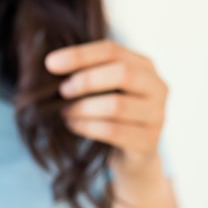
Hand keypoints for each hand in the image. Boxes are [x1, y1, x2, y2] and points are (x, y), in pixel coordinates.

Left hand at [45, 40, 167, 178]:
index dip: (80, 55)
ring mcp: (157, 115)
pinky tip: (72, 125)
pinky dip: (87, 127)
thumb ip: (87, 74)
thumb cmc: (111, 115)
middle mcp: (157, 87)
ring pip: (116, 105)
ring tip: (65, 112)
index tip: (50, 64)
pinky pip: (113, 131)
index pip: (112, 51)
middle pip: (122, 73)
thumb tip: (52, 64)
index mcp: (144, 66)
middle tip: (62, 91)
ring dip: (83, 108)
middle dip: (86, 81)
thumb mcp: (103, 90)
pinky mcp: (148, 141)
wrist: (132, 156)